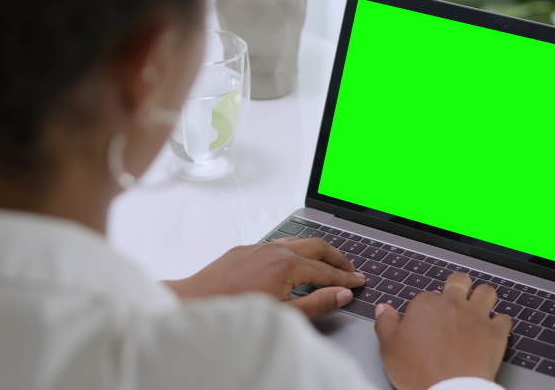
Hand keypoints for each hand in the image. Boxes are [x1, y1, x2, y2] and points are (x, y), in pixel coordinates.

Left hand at [163, 237, 365, 318]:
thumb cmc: (235, 310)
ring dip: (318, 251)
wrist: (195, 301)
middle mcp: (275, 249)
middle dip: (338, 257)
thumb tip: (342, 294)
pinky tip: (296, 263)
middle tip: (351, 269)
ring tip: (329, 263)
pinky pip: (279, 243)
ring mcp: (260, 246)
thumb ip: (318, 303)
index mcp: (287, 264)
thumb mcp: (285, 313)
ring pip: (298, 241)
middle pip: (318, 246)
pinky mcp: (246, 249)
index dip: (346, 277)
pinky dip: (296, 250)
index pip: (327, 270)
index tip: (359, 282)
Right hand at [374, 272, 512, 389]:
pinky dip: (500, 323)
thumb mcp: (389, 349)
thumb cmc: (419, 371)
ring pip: (486, 292)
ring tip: (477, 307)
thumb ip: (385, 324)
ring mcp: (477, 316)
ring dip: (482, 297)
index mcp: (426, 305)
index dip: (427, 307)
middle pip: (459, 280)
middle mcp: (453, 304)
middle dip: (458, 285)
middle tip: (455, 298)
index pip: (427, 295)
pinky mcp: (496, 333)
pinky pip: (504, 319)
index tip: (426, 320)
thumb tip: (383, 309)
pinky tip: (493, 329)